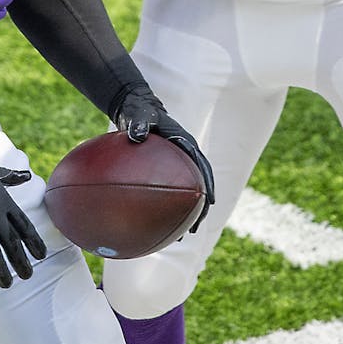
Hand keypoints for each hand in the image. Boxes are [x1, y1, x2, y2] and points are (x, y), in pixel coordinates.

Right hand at [0, 142, 45, 290]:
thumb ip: (10, 177)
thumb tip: (27, 176)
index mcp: (4, 200)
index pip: (24, 225)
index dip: (33, 241)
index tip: (42, 254)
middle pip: (12, 242)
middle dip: (21, 260)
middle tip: (28, 275)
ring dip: (0, 269)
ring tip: (7, 284)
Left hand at [111, 84, 214, 231]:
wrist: (132, 107)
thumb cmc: (138, 109)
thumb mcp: (139, 113)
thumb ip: (139, 122)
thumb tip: (136, 135)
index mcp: (185, 143)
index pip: (202, 167)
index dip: (208, 185)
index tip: (210, 202)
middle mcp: (182, 156)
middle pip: (197, 186)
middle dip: (198, 208)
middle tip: (194, 228)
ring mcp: (173, 164)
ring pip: (183, 193)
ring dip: (182, 214)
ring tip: (177, 237)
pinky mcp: (161, 169)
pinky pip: (164, 190)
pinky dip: (161, 207)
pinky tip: (150, 225)